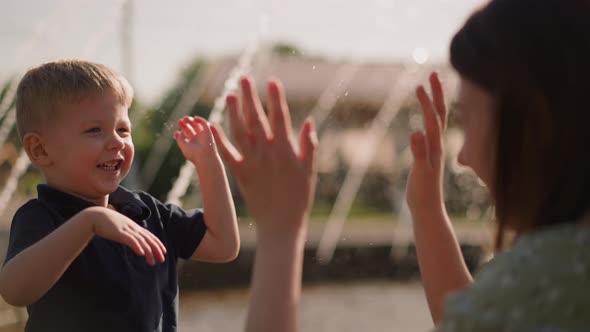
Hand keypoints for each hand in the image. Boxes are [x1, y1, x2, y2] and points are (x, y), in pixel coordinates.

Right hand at [90, 206, 166, 265]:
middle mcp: (133, 228)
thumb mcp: (120, 228)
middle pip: (149, 239)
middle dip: (157, 249)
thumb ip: (126, 234)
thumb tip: (130, 240)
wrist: (95, 216)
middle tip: (162, 260)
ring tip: (152, 262)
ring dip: (149, 252)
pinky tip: (141, 253)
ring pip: (142, 241)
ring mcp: (127, 229)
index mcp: (134, 227)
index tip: (163, 252)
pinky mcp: (119, 232)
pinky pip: (131, 240)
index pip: (149, 235)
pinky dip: (137, 246)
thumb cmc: (106, 223)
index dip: (157, 243)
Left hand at [174, 116, 217, 165]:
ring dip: (191, 120)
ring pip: (197, 125)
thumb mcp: (183, 146)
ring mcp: (203, 135)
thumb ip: (180, 139)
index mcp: (192, 142)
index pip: (187, 132)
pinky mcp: (208, 132)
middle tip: (180, 120)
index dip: (182, 127)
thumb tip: (179, 132)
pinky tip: (195, 118)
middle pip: (191, 128)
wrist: (205, 157)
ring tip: (186, 118)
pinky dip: (200, 120)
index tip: (178, 123)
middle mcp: (197, 138)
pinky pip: (205, 124)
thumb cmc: (193, 154)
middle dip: (186, 123)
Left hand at [210, 77, 317, 235]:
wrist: (280, 224)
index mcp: (285, 150)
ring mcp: (251, 163)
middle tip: (244, 78)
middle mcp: (266, 153)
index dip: (276, 98)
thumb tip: (308, 122)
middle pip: (256, 120)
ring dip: (234, 113)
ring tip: (229, 95)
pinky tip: (212, 125)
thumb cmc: (299, 197)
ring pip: (240, 132)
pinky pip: (227, 154)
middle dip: (250, 98)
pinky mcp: (239, 174)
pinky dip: (219, 140)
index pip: (280, 118)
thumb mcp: (309, 171)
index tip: (272, 80)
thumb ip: (309, 146)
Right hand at [406, 72, 447, 216]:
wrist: (428, 208)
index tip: (419, 85)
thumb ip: (419, 153)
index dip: (426, 102)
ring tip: (429, 88)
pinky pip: (431, 130)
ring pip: (437, 120)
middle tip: (433, 73)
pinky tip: (425, 117)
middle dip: (437, 93)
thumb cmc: (423, 192)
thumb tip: (416, 132)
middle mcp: (437, 144)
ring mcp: (434, 148)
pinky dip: (429, 117)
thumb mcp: (420, 173)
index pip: (432, 118)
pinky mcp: (429, 154)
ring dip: (434, 102)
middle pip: (439, 113)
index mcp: (435, 146)